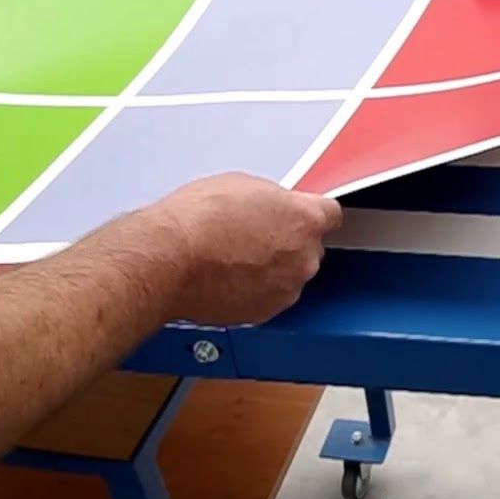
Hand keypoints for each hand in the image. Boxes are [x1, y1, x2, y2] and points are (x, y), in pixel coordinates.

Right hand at [146, 172, 342, 325]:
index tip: (299, 215)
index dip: (311, 212)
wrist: (169, 260)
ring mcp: (287, 288)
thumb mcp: (243, 186)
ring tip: (235, 258)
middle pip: (310, 247)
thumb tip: (277, 208)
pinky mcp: (266, 312)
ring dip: (273, 268)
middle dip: (290, 242)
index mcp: (306, 220)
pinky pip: (270, 297)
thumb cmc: (197, 221)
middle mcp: (305, 258)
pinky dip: (256, 290)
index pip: (330, 214)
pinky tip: (229, 277)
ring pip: (290, 275)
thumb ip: (275, 200)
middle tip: (255, 235)